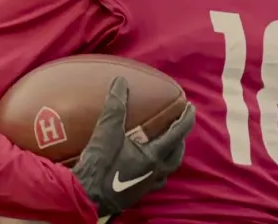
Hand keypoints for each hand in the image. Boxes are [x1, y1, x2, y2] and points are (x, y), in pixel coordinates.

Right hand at [72, 76, 194, 217]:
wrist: (86, 196)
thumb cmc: (100, 164)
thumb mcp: (107, 130)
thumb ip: (116, 105)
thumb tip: (120, 81)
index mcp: (153, 156)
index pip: (177, 133)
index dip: (186, 119)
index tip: (191, 107)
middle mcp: (155, 171)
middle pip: (176, 154)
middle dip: (180, 138)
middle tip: (178, 125)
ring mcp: (147, 184)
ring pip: (167, 168)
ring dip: (170, 154)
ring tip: (165, 142)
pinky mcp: (137, 193)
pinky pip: (154, 179)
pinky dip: (156, 167)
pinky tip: (145, 162)